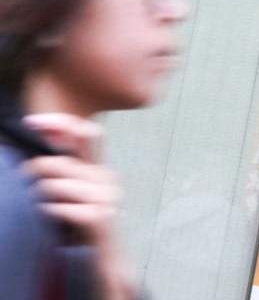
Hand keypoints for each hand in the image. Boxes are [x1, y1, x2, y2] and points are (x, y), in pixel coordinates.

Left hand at [21, 114, 117, 241]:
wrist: (109, 260)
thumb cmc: (85, 225)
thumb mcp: (78, 193)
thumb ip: (66, 169)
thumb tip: (40, 150)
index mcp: (100, 169)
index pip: (88, 134)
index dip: (62, 123)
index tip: (35, 121)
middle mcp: (106, 178)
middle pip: (61, 161)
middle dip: (37, 169)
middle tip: (27, 178)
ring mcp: (105, 197)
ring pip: (54, 184)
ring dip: (40, 195)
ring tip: (44, 206)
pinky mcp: (99, 217)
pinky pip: (60, 206)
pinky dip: (50, 211)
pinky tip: (53, 216)